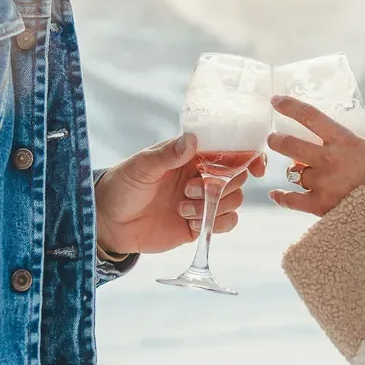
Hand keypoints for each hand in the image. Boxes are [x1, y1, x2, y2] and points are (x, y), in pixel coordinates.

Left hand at [95, 134, 267, 254]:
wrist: (109, 222)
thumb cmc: (123, 185)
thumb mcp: (142, 167)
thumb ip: (167, 155)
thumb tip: (192, 140)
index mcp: (191, 155)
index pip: (229, 150)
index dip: (248, 156)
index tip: (255, 167)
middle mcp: (202, 175)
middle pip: (237, 177)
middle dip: (222, 185)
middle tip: (190, 189)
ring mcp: (202, 200)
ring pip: (234, 201)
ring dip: (214, 205)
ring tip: (182, 207)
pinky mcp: (199, 224)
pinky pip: (224, 223)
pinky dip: (215, 224)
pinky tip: (188, 221)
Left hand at [267, 96, 364, 216]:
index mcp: (344, 140)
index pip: (309, 116)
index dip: (289, 106)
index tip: (276, 101)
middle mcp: (328, 159)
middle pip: (290, 144)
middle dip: (277, 140)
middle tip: (274, 139)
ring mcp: (321, 182)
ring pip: (293, 172)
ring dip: (292, 170)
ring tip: (294, 170)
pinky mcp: (319, 205)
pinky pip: (291, 200)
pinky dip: (282, 197)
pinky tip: (276, 194)